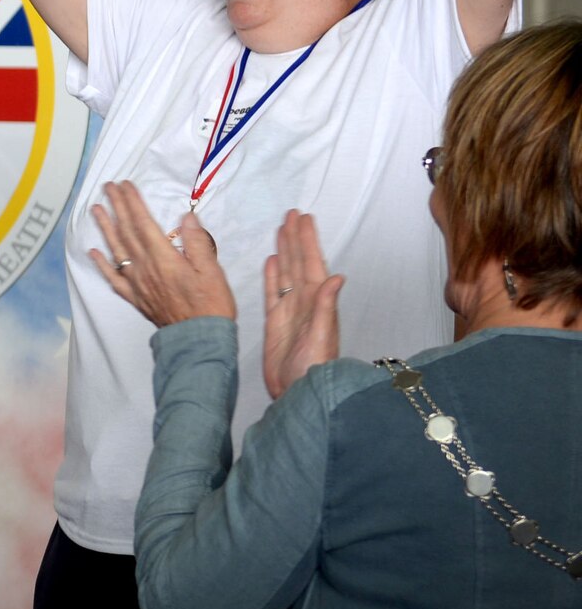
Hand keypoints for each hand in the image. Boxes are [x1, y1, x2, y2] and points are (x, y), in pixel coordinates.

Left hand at [88, 181, 236, 326]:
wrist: (199, 340)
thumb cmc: (210, 305)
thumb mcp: (212, 270)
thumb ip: (197, 242)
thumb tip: (186, 217)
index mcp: (164, 258)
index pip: (143, 223)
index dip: (133, 202)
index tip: (124, 185)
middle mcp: (145, 268)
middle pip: (127, 231)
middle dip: (117, 207)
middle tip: (107, 187)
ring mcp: (137, 283)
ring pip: (116, 250)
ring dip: (105, 228)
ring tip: (96, 209)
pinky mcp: (135, 298)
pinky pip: (113, 278)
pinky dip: (101, 264)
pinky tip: (93, 252)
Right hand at [262, 209, 341, 400]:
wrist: (298, 394)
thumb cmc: (313, 369)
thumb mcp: (322, 337)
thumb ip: (327, 308)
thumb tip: (336, 276)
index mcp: (317, 302)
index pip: (312, 264)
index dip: (307, 241)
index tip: (303, 218)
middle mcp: (305, 302)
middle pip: (299, 262)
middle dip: (296, 238)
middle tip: (292, 214)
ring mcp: (290, 311)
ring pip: (287, 273)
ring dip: (285, 251)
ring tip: (281, 230)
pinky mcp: (276, 322)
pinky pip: (274, 292)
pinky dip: (273, 275)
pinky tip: (272, 261)